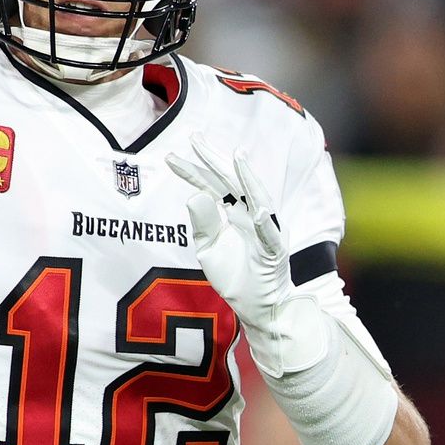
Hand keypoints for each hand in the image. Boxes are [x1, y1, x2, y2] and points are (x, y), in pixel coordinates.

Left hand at [166, 136, 326, 374]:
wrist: (260, 308)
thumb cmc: (236, 277)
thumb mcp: (209, 250)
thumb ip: (202, 225)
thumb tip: (194, 195)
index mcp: (232, 214)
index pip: (210, 187)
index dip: (191, 171)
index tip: (169, 157)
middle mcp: (248, 215)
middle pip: (230, 182)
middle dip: (214, 159)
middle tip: (195, 137)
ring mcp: (264, 231)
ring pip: (256, 199)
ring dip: (248, 179)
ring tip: (236, 157)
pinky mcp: (274, 252)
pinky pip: (270, 235)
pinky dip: (264, 221)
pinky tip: (256, 208)